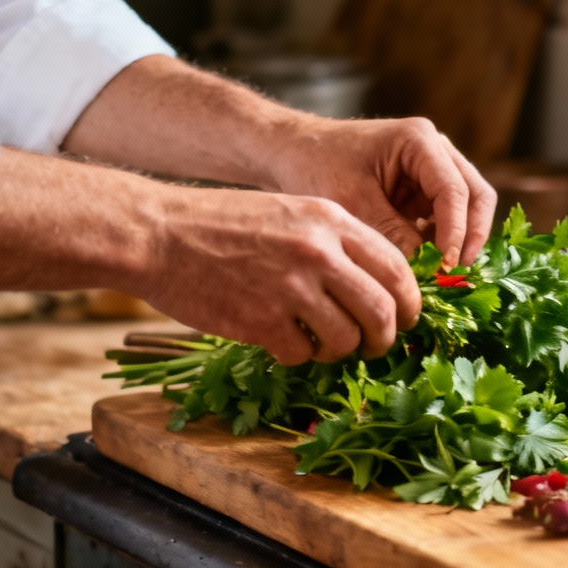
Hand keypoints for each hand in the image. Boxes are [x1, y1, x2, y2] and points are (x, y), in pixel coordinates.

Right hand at [141, 187, 420, 364]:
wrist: (157, 234)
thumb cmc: (221, 224)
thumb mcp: (290, 212)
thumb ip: (334, 242)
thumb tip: (376, 286)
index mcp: (331, 221)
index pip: (397, 268)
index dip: (409, 301)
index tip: (405, 318)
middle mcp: (319, 253)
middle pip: (383, 310)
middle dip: (385, 337)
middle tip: (373, 345)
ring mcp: (292, 288)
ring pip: (347, 339)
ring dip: (339, 351)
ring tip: (320, 343)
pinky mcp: (263, 322)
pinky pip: (303, 354)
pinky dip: (297, 355)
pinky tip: (280, 340)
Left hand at [269, 115, 496, 267]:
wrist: (292, 153)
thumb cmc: (317, 165)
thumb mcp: (353, 203)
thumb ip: (393, 236)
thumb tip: (428, 274)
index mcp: (420, 141)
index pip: (455, 191)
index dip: (456, 233)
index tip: (446, 268)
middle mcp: (435, 151)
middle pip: (476, 196)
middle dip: (471, 237)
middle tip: (458, 275)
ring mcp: (431, 170)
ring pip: (466, 209)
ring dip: (458, 241)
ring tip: (443, 275)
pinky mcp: (422, 191)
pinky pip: (444, 219)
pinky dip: (441, 243)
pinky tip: (427, 267)